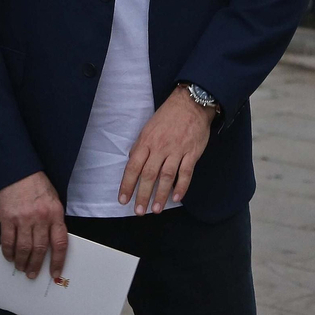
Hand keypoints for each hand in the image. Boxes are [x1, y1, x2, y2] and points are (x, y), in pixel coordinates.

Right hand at [0, 171, 67, 279]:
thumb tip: (51, 241)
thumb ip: (53, 218)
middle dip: (36, 265)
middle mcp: (40, 218)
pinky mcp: (7, 218)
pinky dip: (8, 252)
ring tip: (20, 267)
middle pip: (40, 249)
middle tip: (32, 274)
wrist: (15, 169)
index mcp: (55, 213)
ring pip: (24, 248)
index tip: (55, 273)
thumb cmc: (34, 183)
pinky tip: (8, 257)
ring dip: (22, 261)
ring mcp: (23, 219)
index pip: (60, 243)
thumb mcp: (52, 198)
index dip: (58, 261)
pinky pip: (8, 241)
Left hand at [118, 89, 214, 214]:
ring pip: (166, 176)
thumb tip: (133, 162)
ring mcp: (177, 150)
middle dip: (142, 195)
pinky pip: (186, 172)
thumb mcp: (148, 127)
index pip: (133, 166)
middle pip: (149, 175)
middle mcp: (160, 147)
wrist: (191, 103)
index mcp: (146, 141)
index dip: (127, 184)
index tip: (123, 199)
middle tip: (139, 211)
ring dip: (161, 194)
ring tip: (156, 209)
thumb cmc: (168, 116)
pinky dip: (181, 186)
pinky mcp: (191, 152)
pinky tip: (177, 197)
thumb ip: (141, 146)